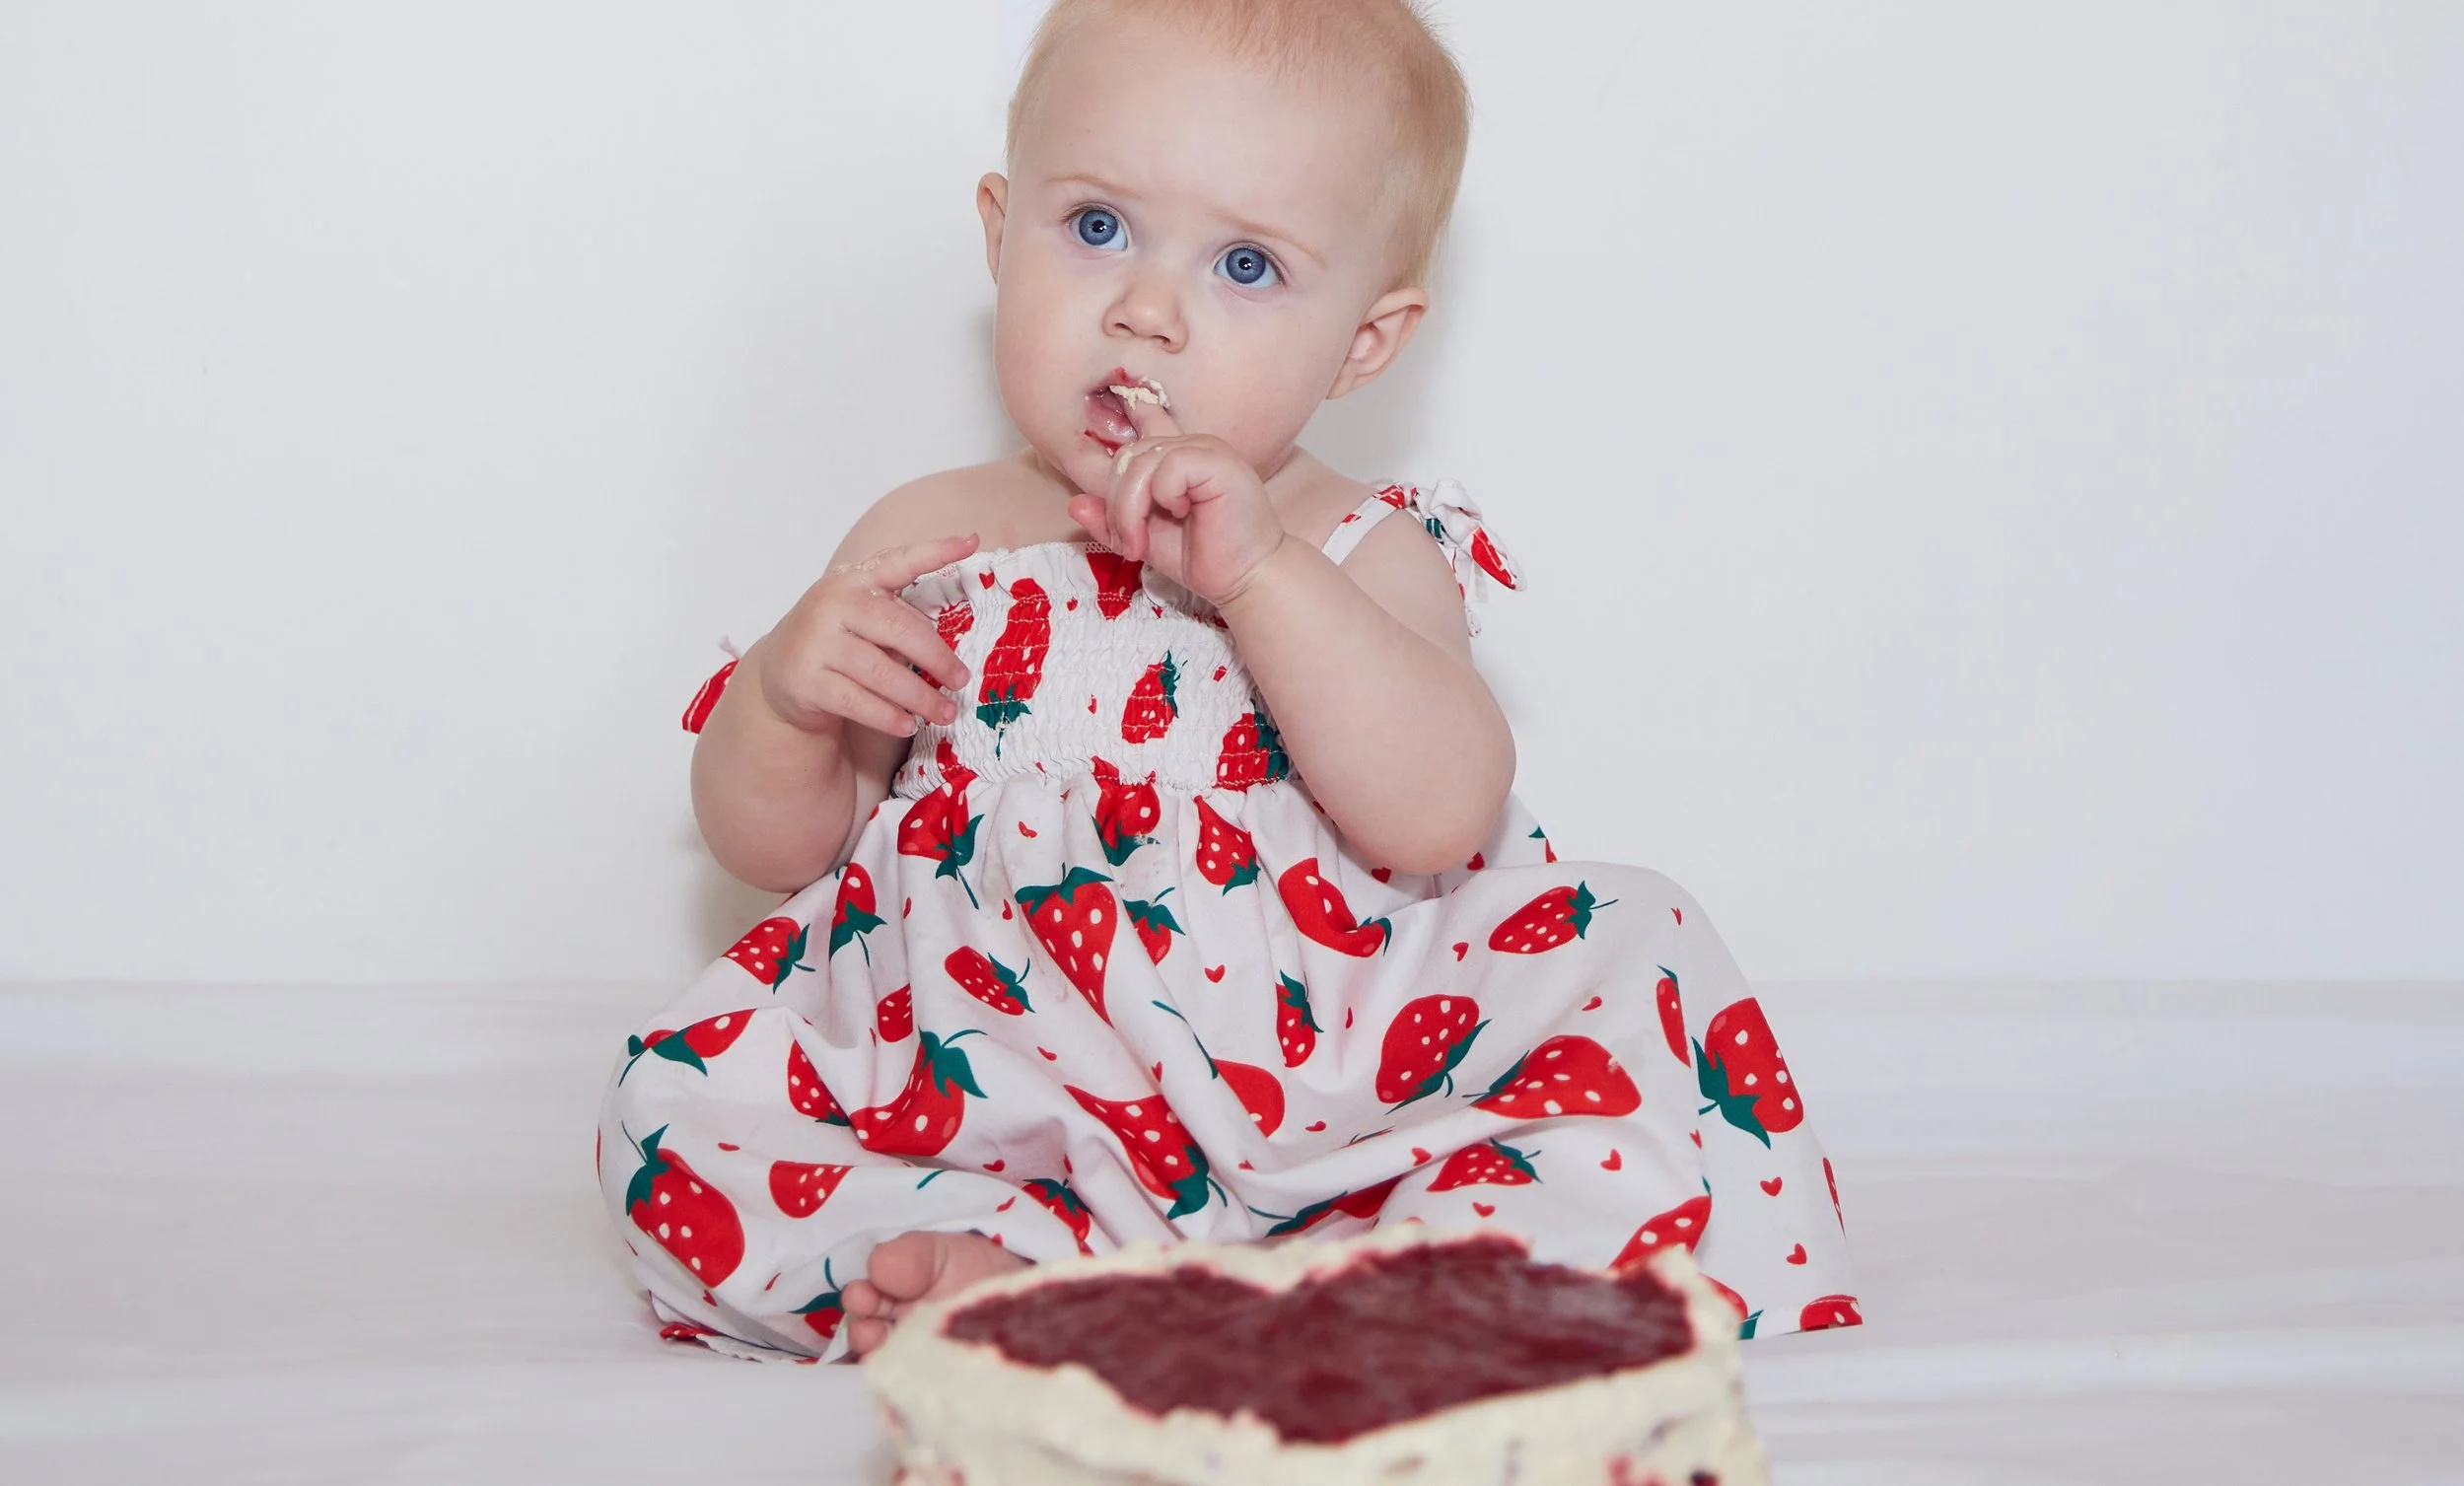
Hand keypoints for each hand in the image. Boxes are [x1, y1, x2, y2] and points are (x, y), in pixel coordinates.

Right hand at [753, 534, 977, 737]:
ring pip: (880, 671)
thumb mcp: (862, 616)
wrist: (779, 670)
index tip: (970, 542)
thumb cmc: (837, 639)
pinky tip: (908, 724)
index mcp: (855, 580)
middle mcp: (834, 604)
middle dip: (937, 657)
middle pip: (897, 628)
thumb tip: (947, 655)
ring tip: (946, 712)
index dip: (935, 551)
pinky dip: (888, 716)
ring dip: (919, 696)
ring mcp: (817, 641)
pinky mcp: (807, 680)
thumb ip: (898, 620)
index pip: (899, 561)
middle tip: (962, 680)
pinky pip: (857, 701)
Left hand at [1068, 400, 1287, 606]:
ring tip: (1141, 544)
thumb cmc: (1204, 558)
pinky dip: (1162, 497)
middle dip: (1115, 505)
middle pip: (1127, 455)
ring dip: (1130, 510)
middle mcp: (1190, 444)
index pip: (1138, 425)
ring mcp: (1205, 448)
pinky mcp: (1217, 460)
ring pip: (1140, 462)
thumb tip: (1074, 503)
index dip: (1117, 426)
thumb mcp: (1144, 539)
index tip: (1099, 420)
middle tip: (1128, 544)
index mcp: (1175, 457)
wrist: (1247, 579)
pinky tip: (1181, 515)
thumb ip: (1112, 520)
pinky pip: (1167, 467)